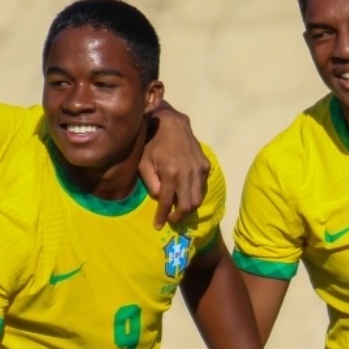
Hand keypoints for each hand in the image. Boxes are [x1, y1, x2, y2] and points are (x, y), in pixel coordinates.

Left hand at [140, 108, 210, 228]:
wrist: (170, 122)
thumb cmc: (152, 142)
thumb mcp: (143, 162)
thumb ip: (151, 183)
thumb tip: (160, 198)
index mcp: (170, 172)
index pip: (167, 202)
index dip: (162, 217)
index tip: (158, 226)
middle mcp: (187, 172)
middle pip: (187, 205)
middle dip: (178, 217)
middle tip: (170, 219)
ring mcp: (198, 169)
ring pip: (198, 198)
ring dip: (188, 209)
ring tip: (178, 211)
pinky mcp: (205, 165)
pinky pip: (201, 186)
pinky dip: (194, 193)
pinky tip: (185, 193)